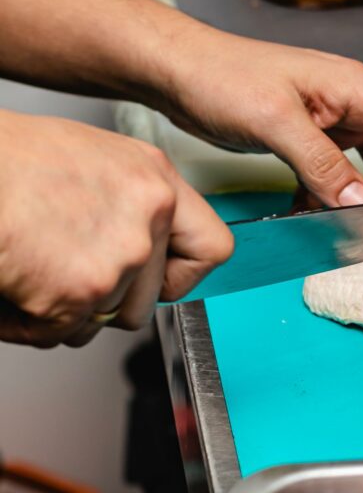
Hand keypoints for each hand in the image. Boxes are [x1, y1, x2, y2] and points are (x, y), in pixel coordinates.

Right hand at [0, 111, 232, 347]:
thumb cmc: (12, 158)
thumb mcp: (98, 162)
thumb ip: (133, 205)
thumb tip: (144, 247)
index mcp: (156, 181)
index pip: (213, 249)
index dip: (180, 275)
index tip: (157, 279)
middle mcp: (149, 217)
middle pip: (145, 301)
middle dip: (102, 301)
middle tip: (62, 273)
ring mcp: (120, 257)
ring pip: (100, 320)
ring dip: (62, 311)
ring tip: (31, 268)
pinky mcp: (79, 292)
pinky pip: (58, 334)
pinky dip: (25, 323)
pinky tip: (11, 284)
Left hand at [158, 30, 362, 207]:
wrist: (180, 69)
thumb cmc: (224, 77)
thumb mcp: (275, 123)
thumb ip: (324, 167)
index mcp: (361, 86)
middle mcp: (362, 99)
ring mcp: (343, 116)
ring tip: (342, 218)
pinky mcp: (323, 133)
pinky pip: (353, 170)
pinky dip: (345, 195)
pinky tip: (312, 209)